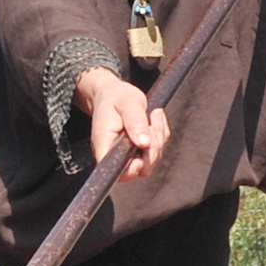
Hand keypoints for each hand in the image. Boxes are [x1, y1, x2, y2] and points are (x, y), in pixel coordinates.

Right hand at [76, 67, 168, 181]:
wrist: (114, 93)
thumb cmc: (116, 97)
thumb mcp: (127, 102)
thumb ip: (135, 122)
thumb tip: (144, 143)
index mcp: (105, 146)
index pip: (118, 172)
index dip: (134, 168)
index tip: (143, 147)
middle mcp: (116, 156)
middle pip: (141, 168)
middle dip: (153, 146)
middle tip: (151, 121)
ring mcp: (129, 155)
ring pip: (152, 159)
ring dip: (158, 137)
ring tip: (151, 115)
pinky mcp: (140, 151)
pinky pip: (158, 149)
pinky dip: (160, 133)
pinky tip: (153, 118)